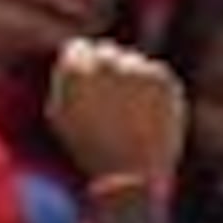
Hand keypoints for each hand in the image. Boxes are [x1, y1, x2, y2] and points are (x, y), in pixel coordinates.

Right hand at [48, 38, 185, 187]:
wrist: (131, 175)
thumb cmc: (90, 149)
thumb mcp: (61, 115)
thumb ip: (64, 78)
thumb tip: (73, 50)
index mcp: (75, 71)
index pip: (79, 48)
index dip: (84, 66)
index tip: (91, 81)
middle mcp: (105, 63)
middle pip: (107, 50)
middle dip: (108, 69)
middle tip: (114, 99)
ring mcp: (136, 68)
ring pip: (132, 62)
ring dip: (131, 80)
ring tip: (130, 114)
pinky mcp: (162, 77)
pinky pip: (155, 74)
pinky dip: (153, 90)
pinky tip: (147, 114)